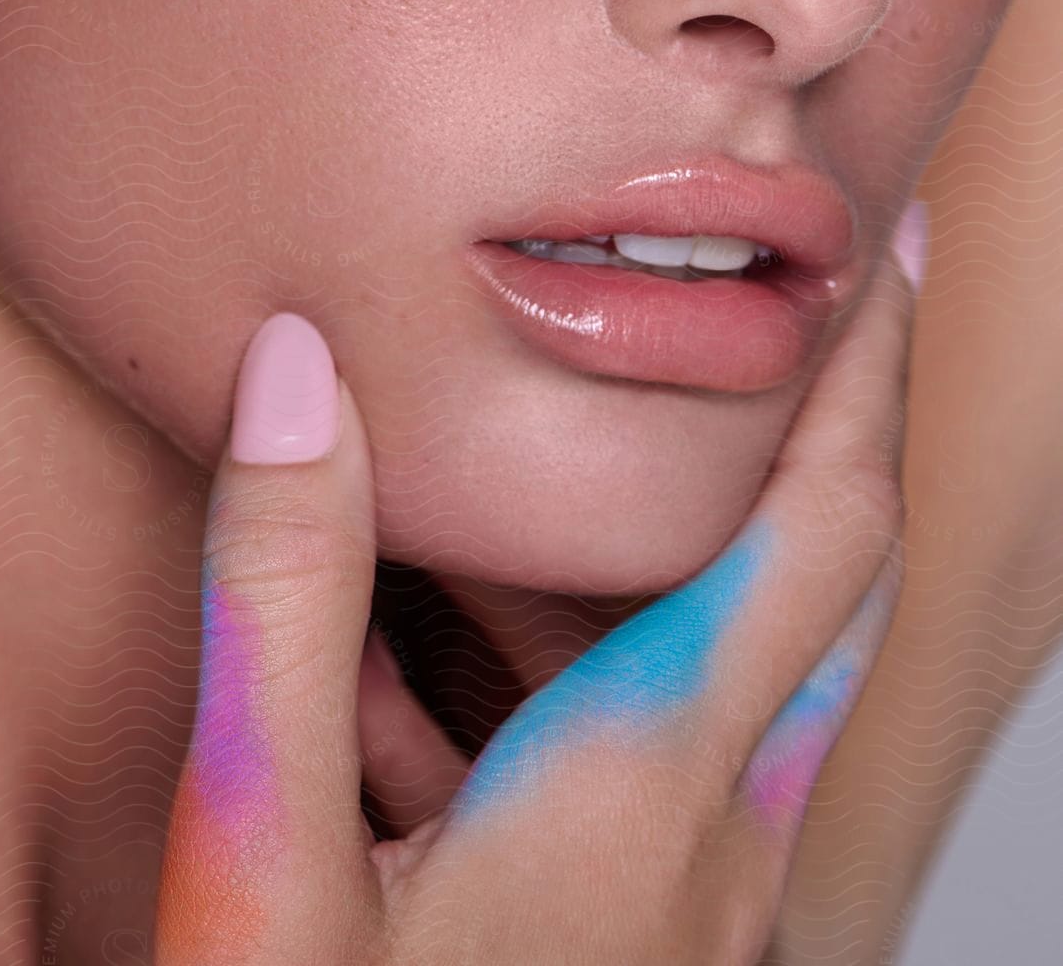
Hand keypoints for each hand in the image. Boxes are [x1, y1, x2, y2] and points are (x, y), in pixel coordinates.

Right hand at [154, 240, 913, 964]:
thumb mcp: (263, 849)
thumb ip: (283, 589)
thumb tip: (290, 371)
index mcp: (645, 775)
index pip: (820, 530)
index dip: (865, 377)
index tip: (885, 254)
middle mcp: (718, 834)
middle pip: (815, 583)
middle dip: (817, 429)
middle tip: (788, 313)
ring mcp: (703, 907)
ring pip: (733, 677)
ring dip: (676, 563)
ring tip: (564, 495)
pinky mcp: (658, 951)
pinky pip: (670, 772)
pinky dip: (598, 686)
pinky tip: (439, 699)